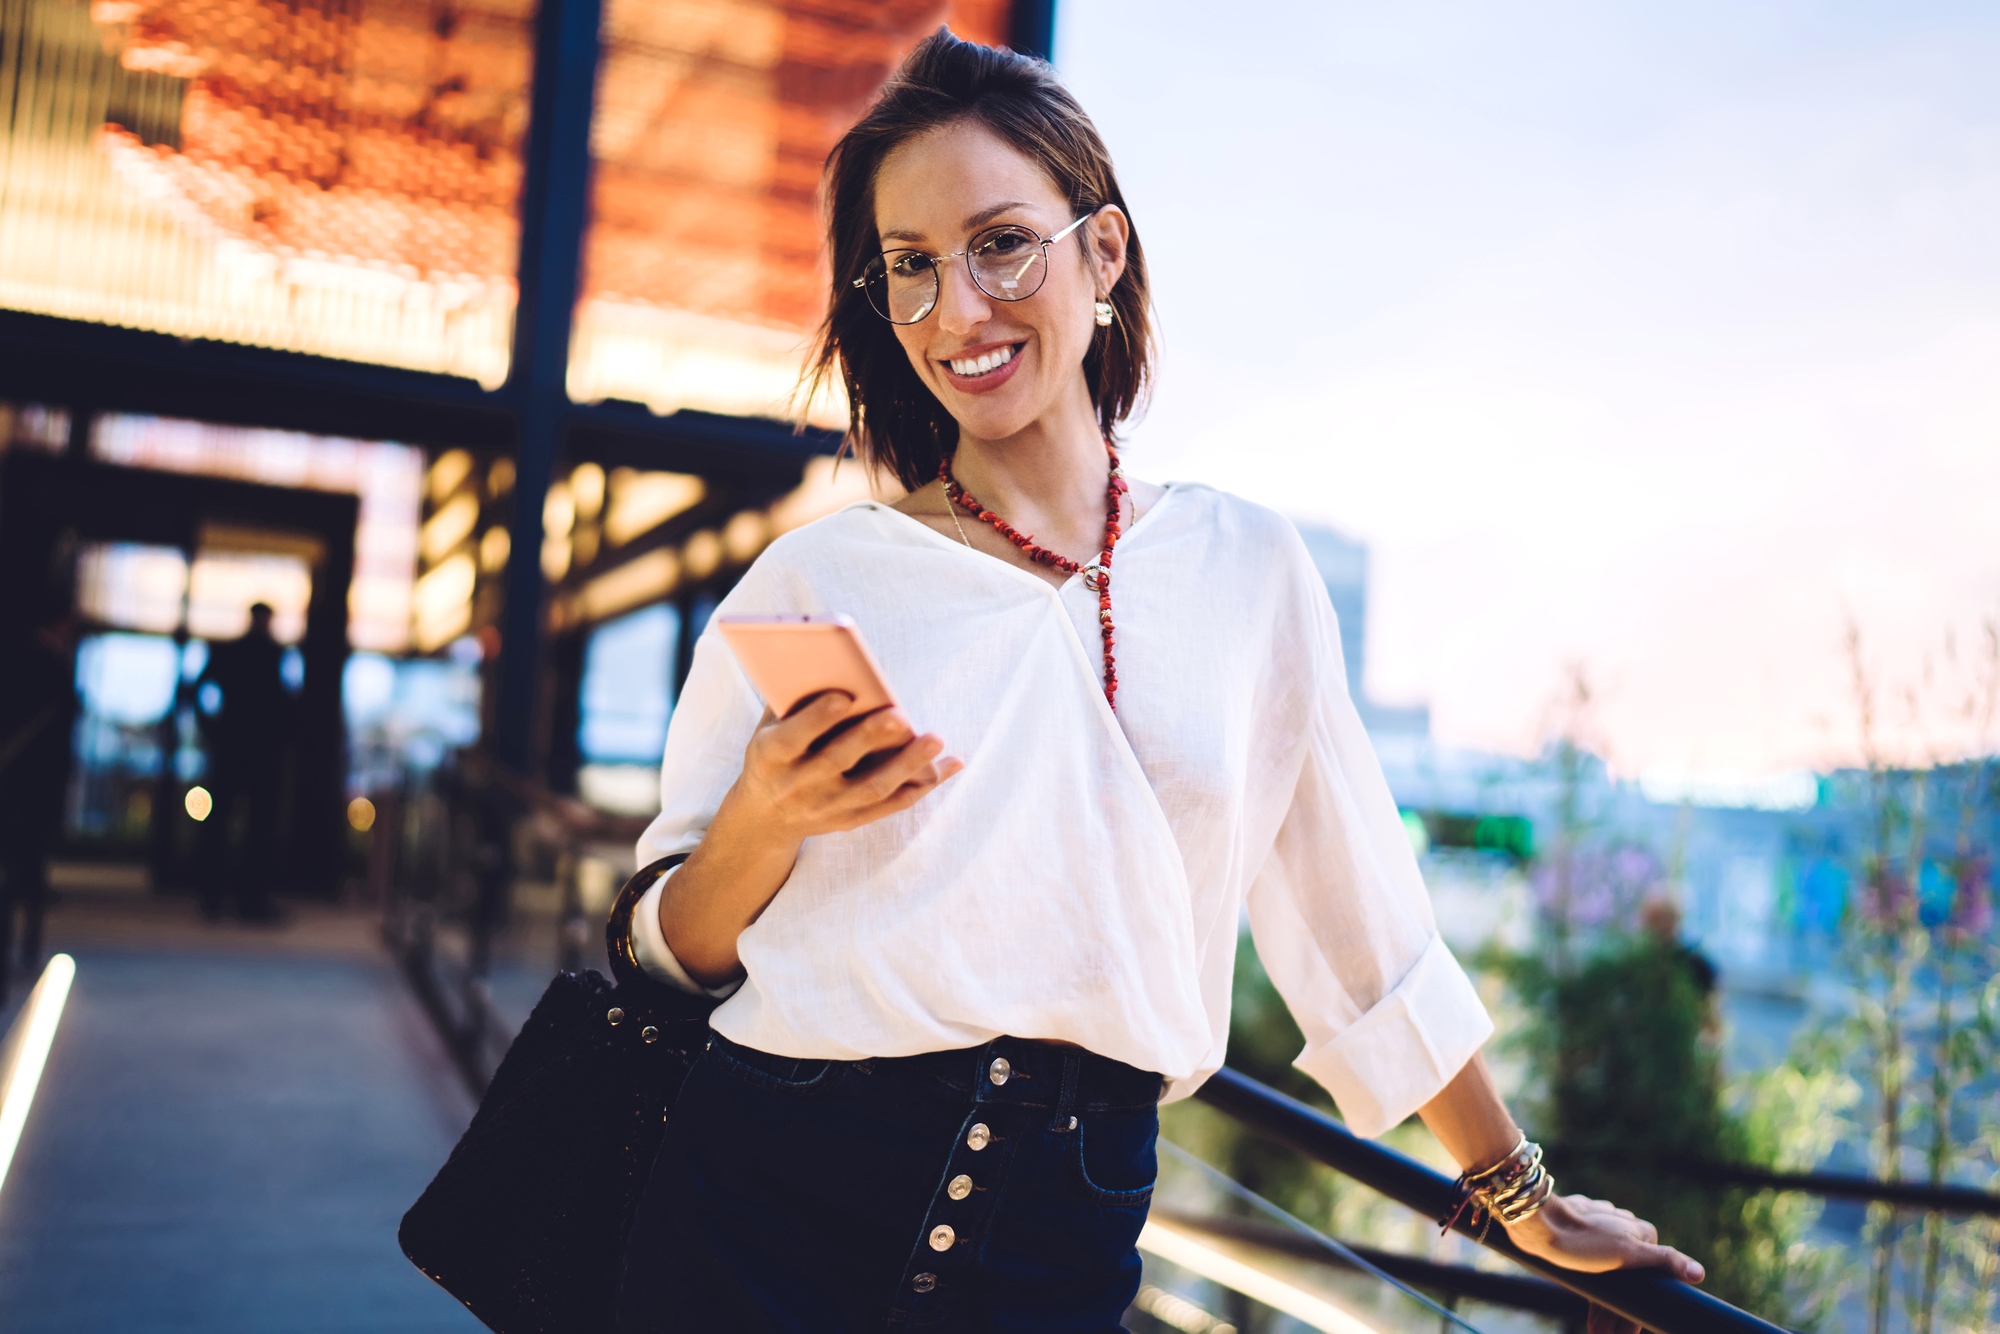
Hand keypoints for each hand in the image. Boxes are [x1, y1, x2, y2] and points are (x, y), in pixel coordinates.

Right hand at [660, 691, 962, 984]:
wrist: (764, 816)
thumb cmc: (774, 752)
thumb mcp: (769, 726)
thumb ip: (793, 699)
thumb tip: (830, 660)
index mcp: (770, 756)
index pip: (791, 738)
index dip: (816, 718)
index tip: (843, 695)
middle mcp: (797, 785)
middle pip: (836, 761)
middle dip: (869, 737)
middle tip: (900, 715)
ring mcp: (826, 808)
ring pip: (871, 788)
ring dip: (906, 764)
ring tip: (935, 739)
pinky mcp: (849, 820)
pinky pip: (891, 804)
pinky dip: (922, 785)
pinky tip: (950, 764)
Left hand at [1506, 1194, 1703, 1333]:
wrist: (1535, 1223)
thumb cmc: (1581, 1239)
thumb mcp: (1626, 1254)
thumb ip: (1664, 1261)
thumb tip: (1699, 1272)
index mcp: (1641, 1233)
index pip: (1651, 1279)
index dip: (1637, 1311)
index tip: (1626, 1333)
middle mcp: (1624, 1230)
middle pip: (1629, 1282)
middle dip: (1618, 1315)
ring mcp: (1602, 1234)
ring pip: (1610, 1280)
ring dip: (1605, 1309)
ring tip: (1597, 1331)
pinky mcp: (1582, 1238)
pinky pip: (1593, 1272)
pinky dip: (1593, 1294)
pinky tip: (1591, 1315)